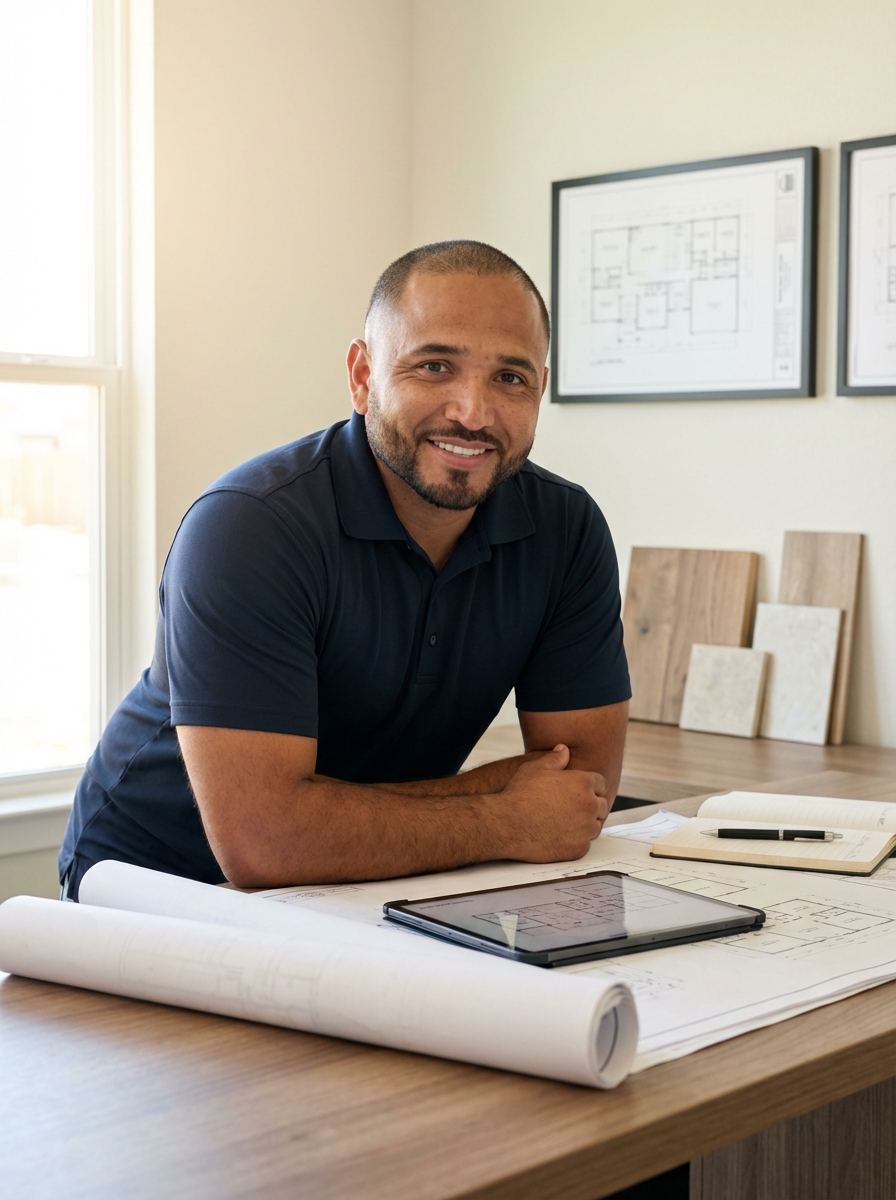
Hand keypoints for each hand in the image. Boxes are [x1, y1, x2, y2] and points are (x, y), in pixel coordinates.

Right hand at [494, 744, 608, 862]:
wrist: (507, 823)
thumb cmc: (519, 795)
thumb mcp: (535, 768)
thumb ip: (555, 758)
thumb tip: (563, 749)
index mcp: (583, 783)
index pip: (601, 784)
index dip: (590, 787)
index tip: (579, 792)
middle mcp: (589, 805)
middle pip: (602, 806)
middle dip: (590, 806)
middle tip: (572, 809)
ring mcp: (585, 828)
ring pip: (595, 826)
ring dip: (585, 824)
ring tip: (565, 822)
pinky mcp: (579, 848)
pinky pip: (585, 844)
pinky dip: (576, 841)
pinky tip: (561, 835)